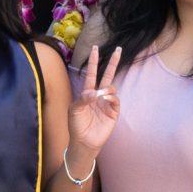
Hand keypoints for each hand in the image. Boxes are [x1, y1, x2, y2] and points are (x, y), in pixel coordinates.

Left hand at [67, 45, 125, 161]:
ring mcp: (106, 103)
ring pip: (111, 88)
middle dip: (113, 63)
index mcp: (87, 93)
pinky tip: (106, 99)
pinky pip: (115, 101)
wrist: (84, 142)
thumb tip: (95, 92)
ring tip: (102, 93)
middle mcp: (98, 96)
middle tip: (118, 50)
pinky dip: (111, 98)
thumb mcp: (74, 110)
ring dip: (107, 88)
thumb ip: (83, 99)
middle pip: (107, 76)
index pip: (92, 74)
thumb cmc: (76, 125)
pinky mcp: (113, 112)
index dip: (94, 62)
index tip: (95, 49)